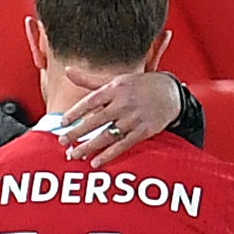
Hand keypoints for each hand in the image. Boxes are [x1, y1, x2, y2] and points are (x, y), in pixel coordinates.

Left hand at [56, 70, 182, 167]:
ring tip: (74, 155)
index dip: (75, 113)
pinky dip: (108, 155)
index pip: (90, 101)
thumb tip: (68, 71)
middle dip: (77, 133)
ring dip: (89, 147)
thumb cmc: (138, 86)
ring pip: (107, 136)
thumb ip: (90, 81)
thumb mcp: (116, 79)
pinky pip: (122, 146)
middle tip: (62, 142)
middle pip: (96, 121)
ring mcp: (133, 119)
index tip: (62, 123)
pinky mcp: (142, 132)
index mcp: (115, 88)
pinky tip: (95, 162)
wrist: (170, 94)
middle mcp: (123, 103)